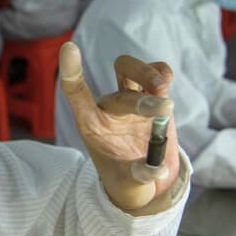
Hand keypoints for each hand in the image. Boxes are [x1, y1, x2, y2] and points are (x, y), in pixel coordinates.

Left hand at [59, 42, 180, 212]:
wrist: (145, 178)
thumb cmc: (127, 182)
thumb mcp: (129, 188)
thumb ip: (138, 178)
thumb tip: (154, 169)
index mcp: (93, 126)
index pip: (76, 94)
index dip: (71, 71)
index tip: (69, 48)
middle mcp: (109, 109)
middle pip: (118, 91)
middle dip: (142, 101)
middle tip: (164, 111)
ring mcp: (129, 99)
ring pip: (129, 69)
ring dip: (148, 74)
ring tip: (164, 89)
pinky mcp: (151, 96)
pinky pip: (154, 71)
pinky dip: (161, 71)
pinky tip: (167, 80)